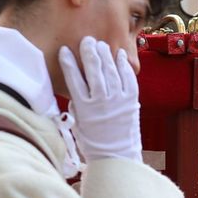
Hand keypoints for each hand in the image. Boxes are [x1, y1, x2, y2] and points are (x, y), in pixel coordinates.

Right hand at [57, 36, 141, 163]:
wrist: (117, 157)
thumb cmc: (93, 142)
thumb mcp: (78, 124)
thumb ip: (76, 104)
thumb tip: (75, 87)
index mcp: (84, 108)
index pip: (74, 79)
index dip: (69, 63)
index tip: (65, 50)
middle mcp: (101, 102)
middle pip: (94, 71)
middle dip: (89, 52)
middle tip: (87, 40)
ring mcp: (118, 101)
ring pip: (111, 72)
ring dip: (106, 55)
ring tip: (101, 45)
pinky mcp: (132, 102)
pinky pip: (128, 79)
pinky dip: (123, 66)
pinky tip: (119, 55)